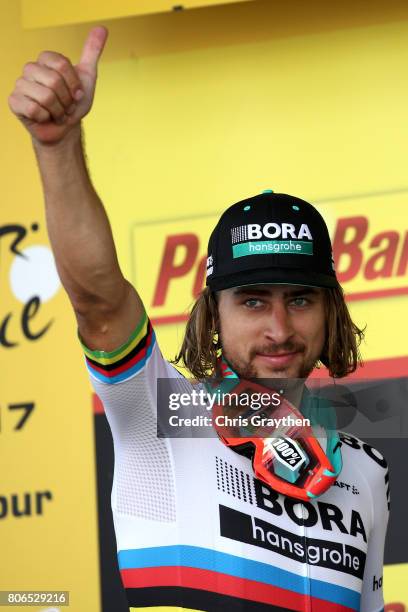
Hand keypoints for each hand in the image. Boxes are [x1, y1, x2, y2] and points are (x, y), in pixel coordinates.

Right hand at [8, 26, 107, 144]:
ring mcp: (20, 84)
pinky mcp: (14, 102)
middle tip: (66, 106)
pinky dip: (45, 118)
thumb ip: (92, 53)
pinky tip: (44, 118)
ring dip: (58, 111)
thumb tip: (102, 28)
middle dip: (67, 100)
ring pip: (45, 97)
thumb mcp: (87, 77)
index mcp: (45, 59)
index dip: (74, 84)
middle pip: (54, 81)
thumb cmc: (73, 104)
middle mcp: (30, 69)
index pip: (62, 64)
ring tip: (57, 113)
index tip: (76, 93)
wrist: (65, 129)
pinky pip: (34, 109)